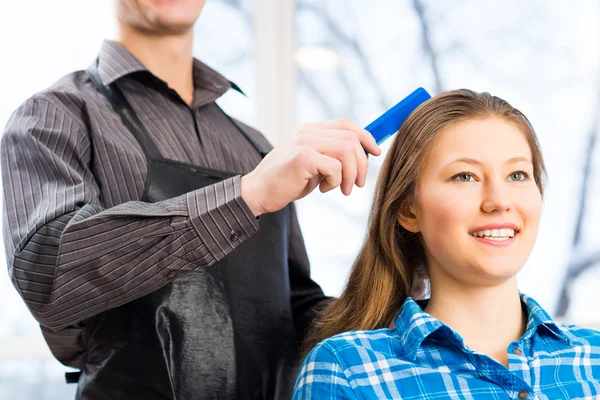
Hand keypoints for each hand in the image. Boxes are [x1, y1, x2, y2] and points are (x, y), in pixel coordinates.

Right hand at [241, 118, 380, 216]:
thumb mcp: (312, 164)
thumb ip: (331, 156)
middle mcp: (307, 131)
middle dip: (362, 164)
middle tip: (358, 184)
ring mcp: (304, 142)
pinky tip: (323, 189)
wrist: (258, 192)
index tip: (376, 152)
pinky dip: (336, 182)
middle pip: (351, 138)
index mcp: (310, 129)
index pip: (346, 124)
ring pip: (347, 151)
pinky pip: (335, 167)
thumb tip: (363, 156)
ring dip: (351, 175)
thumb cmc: (286, 181)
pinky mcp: (302, 157)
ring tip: (343, 189)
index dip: (366, 137)